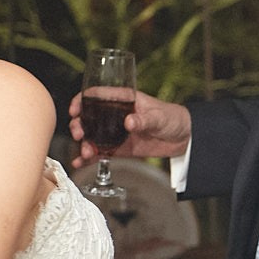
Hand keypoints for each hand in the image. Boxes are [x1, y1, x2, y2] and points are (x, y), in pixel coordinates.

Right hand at [67, 88, 191, 164]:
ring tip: (85, 153)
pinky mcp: (119, 148)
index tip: (74, 110)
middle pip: (88, 117)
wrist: (184, 138)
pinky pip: (101, 152)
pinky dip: (90, 158)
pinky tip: (80, 163)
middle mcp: (115, 115)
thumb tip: (129, 122)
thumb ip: (144, 120)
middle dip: (79, 125)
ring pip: (92, 136)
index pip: (96, 95)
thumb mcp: (159, 117)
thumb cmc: (172, 118)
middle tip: (79, 134)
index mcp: (123, 100)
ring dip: (84, 143)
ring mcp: (116, 132)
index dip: (81, 101)